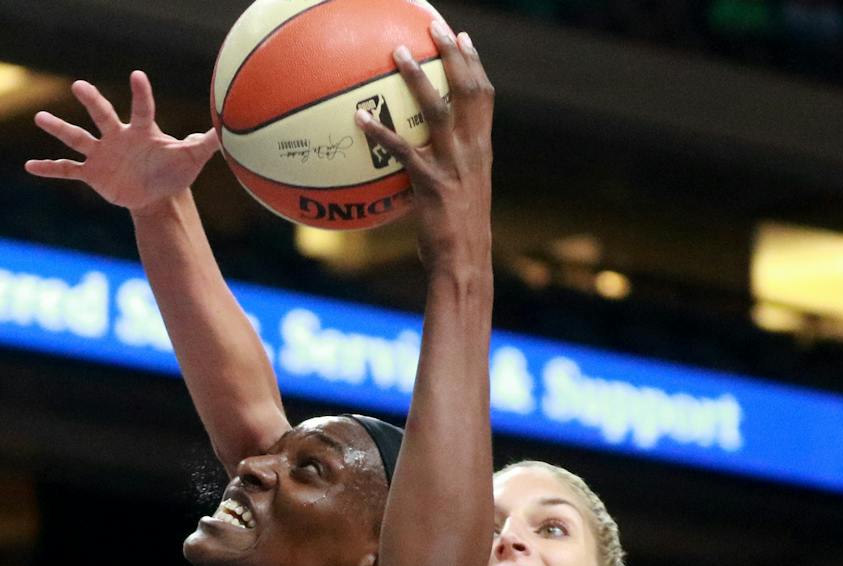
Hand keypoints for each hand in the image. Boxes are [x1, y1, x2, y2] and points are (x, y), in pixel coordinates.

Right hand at [25, 73, 220, 212]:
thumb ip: (206, 144)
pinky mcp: (92, 173)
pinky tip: (29, 167)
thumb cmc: (174, 172)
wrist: (156, 196)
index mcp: (142, 130)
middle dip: (92, 102)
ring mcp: (102, 154)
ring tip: (40, 118)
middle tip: (79, 86)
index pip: (142, 108)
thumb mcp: (191, 160)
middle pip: (103, 115)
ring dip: (60, 129)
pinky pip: (67, 169)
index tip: (138, 76)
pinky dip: (50, 168)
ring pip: (78, 138)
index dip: (142, 94)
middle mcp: (118, 137)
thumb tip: (227, 132)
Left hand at [357, 22, 493, 269]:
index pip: (484, 96)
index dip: (474, 64)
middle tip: (434, 26)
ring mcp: (453, 165)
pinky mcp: (431, 183)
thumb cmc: (458, 234)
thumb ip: (446, 168)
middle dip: (453, 54)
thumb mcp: (461, 194)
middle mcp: (472, 151)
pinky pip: (402, 151)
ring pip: (438, 110)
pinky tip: (358, 117)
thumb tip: (418, 156)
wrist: (465, 262)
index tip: (463, 37)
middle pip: (468, 90)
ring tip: (397, 52)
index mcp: (482, 150)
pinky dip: (379, 132)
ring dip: (417, 78)